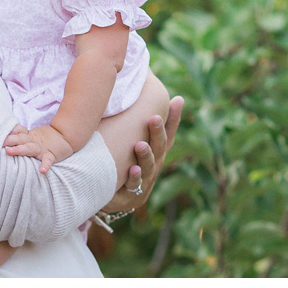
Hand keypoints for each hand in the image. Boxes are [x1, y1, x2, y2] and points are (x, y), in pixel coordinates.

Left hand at [4, 122, 75, 173]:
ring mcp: (41, 148)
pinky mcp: (51, 155)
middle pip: (19, 138)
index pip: (17, 131)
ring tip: (9, 152)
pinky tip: (42, 171)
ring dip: (19, 149)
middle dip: (8, 139)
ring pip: (29, 147)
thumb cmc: (45, 138)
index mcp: (28, 136)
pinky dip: (45, 165)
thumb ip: (20, 135)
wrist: (65, 136)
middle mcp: (33, 141)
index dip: (9, 132)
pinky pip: (47, 160)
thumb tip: (5, 136)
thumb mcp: (32, 134)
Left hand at [103, 94, 182, 214]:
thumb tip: (135, 88)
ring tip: (140, 145)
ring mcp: (143, 180)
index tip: (177, 100)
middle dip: (157, 133)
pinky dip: (134, 178)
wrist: (110, 199)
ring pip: (148, 167)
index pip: (168, 133)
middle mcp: (152, 165)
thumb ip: (132, 121)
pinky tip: (133, 169)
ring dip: (145, 155)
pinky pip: (133, 186)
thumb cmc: (121, 165)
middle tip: (154, 118)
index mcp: (155, 152)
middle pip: (159, 148)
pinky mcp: (130, 195)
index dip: (173, 119)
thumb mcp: (127, 143)